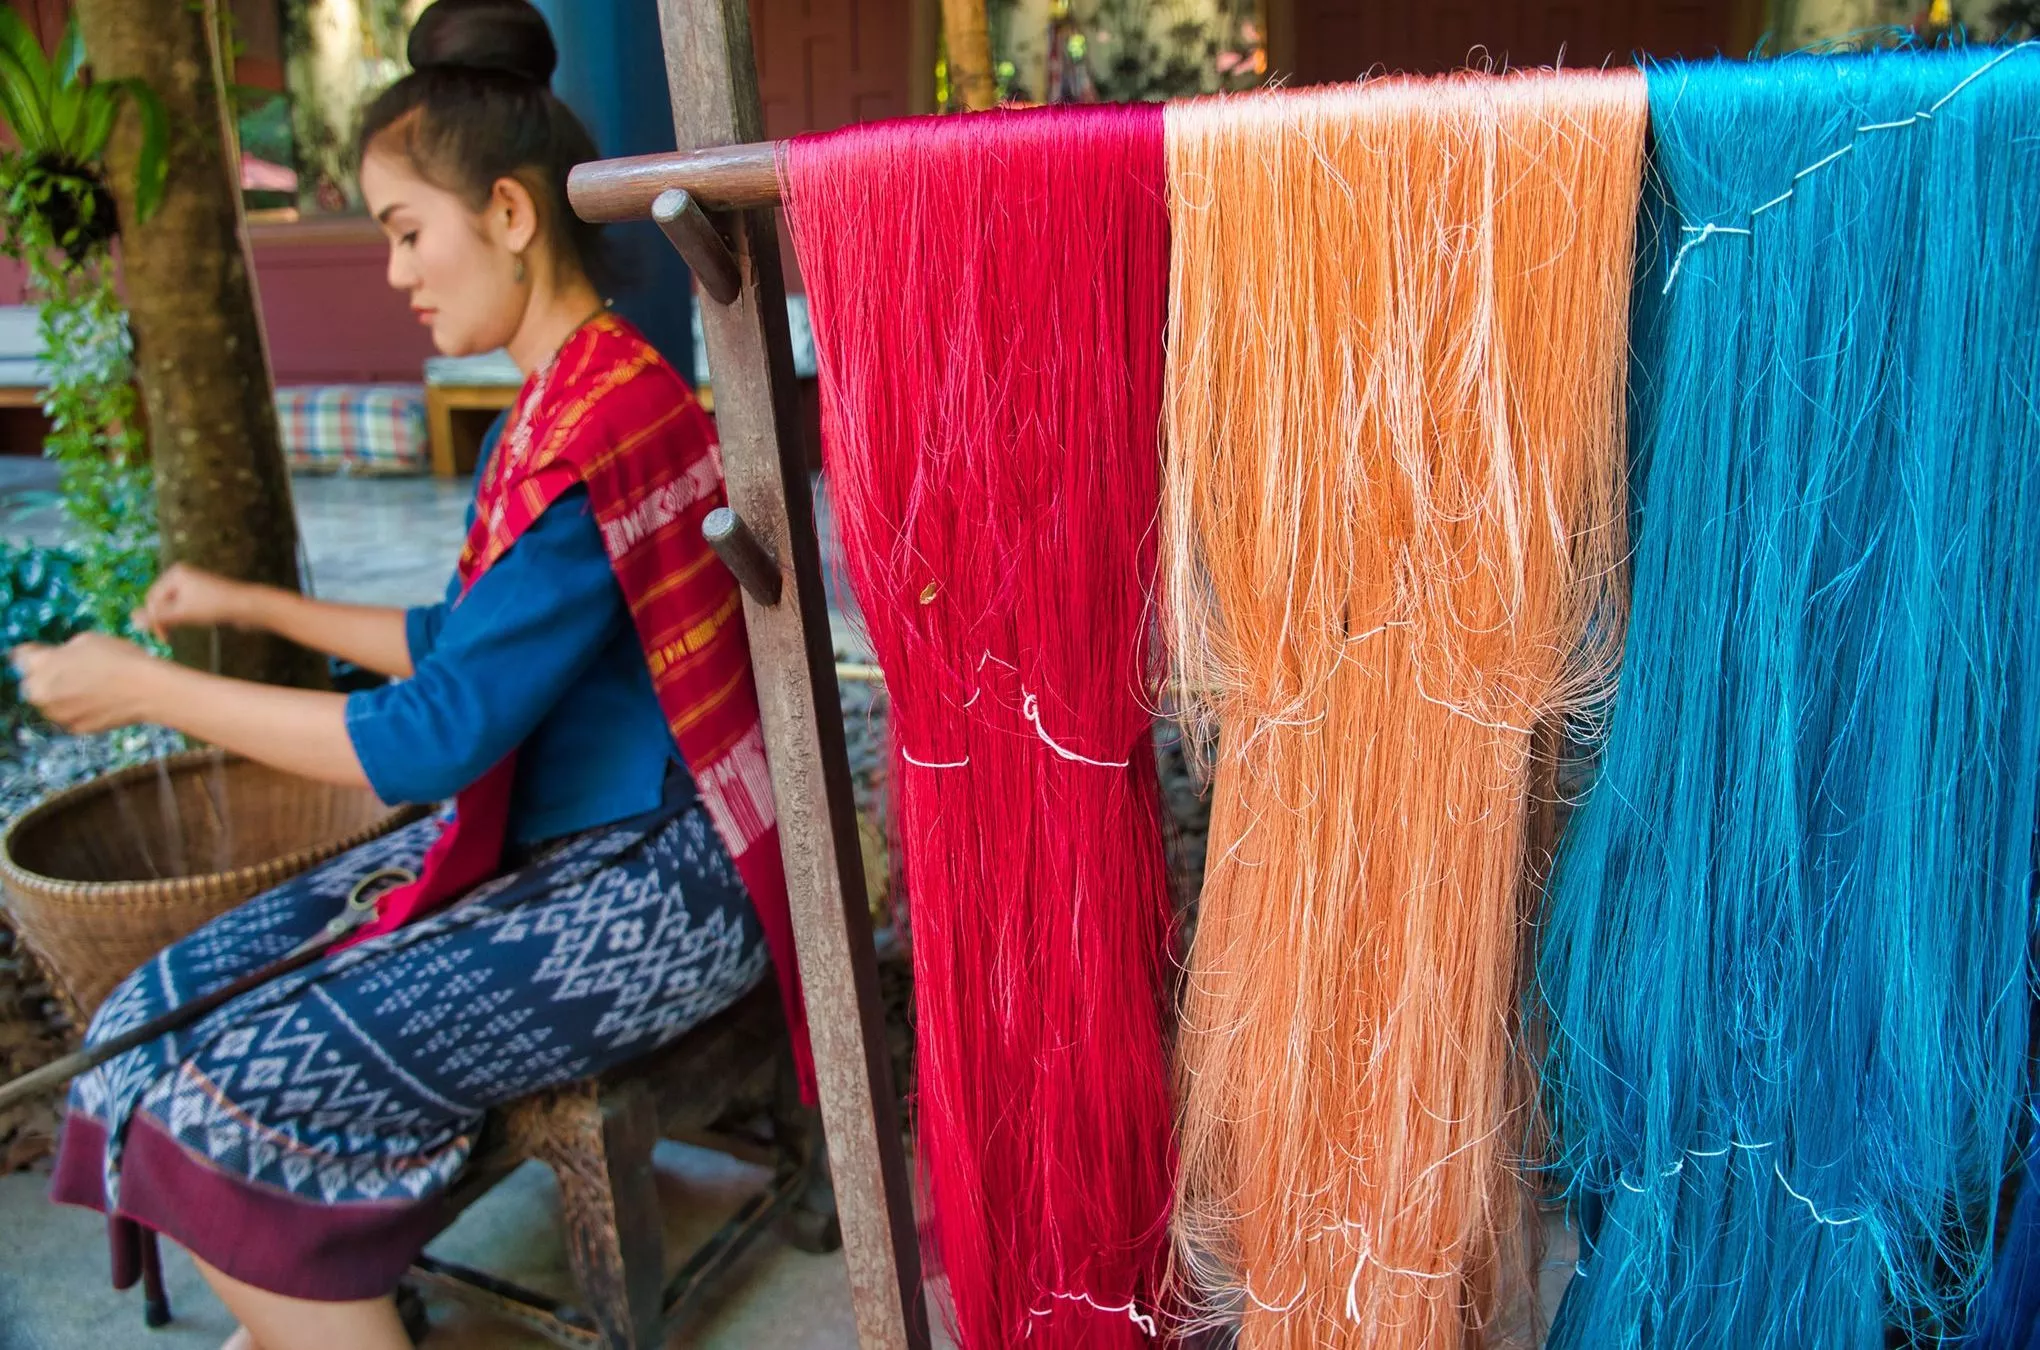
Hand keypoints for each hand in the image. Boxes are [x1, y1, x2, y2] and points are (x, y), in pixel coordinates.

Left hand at [11, 635, 162, 733]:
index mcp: (38, 669)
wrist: (149, 690)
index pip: (21, 657)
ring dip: (62, 694)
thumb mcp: (84, 641)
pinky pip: (69, 715)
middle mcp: (40, 696)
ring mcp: (57, 716)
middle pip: (33, 683)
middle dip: (48, 676)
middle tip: (76, 669)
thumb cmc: (119, 659)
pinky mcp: (76, 729)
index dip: (37, 652)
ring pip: (51, 702)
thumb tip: (53, 659)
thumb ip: (58, 652)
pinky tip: (100, 698)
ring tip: (92, 684)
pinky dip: (79, 708)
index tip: (48, 652)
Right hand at [134, 563, 251, 639]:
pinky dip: (181, 618)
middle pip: (160, 601)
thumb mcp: (183, 613)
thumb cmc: (216, 607)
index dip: (153, 619)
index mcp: (175, 573)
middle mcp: (182, 574)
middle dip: (162, 619)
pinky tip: (187, 626)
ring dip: (171, 620)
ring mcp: (192, 584)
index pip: (152, 598)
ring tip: (174, 635)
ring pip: (171, 606)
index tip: (163, 638)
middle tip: (167, 640)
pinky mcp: (200, 594)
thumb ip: (157, 617)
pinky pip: (182, 607)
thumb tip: (131, 619)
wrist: (249, 607)